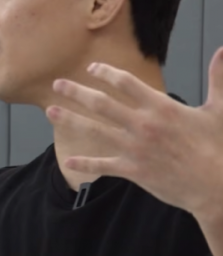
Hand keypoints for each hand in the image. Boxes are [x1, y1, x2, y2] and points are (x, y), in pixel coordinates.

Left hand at [46, 47, 222, 222]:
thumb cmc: (218, 148)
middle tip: (57, 84)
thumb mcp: (220, 110)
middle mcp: (143, 125)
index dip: (107, 73)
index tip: (92, 68)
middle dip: (76, 92)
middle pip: (101, 104)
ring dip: (70, 120)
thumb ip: (219, 79)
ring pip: (95, 131)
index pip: (126, 82)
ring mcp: (135, 148)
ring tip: (50, 111)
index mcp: (161, 107)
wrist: (215, 186)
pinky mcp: (132, 170)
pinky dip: (85, 163)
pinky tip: (68, 160)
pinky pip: (102, 165)